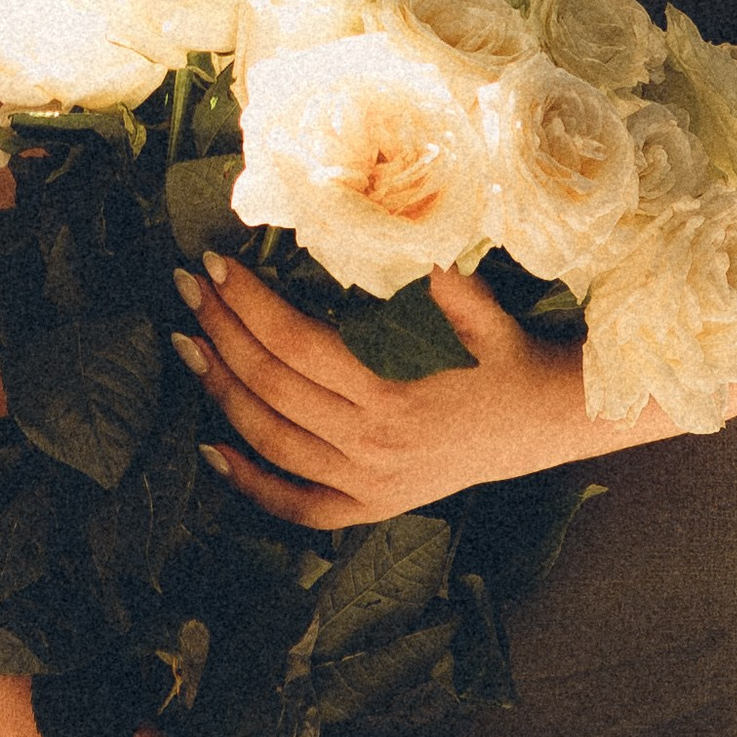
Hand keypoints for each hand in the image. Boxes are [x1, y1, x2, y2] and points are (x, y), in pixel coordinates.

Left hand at [175, 252, 579, 528]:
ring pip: (273, 442)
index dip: (250, 303)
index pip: (298, 344)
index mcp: (395, 396)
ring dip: (220, 392)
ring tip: (187, 343)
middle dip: (222, 332)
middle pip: (274, 388)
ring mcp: (370, 486)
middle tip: (187, 287)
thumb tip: (389, 229)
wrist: (549, 420)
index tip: (218, 263)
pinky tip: (208, 449)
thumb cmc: (509, 352)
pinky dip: (249, 483)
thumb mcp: (480, 308)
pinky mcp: (372, 507)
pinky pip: (298, 506)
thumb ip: (436, 277)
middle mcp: (374, 448)